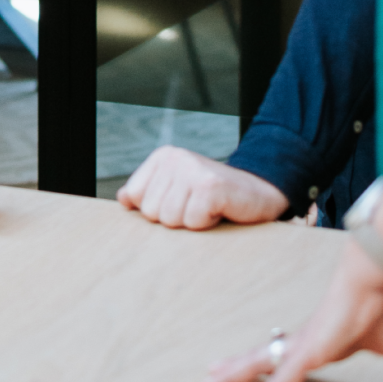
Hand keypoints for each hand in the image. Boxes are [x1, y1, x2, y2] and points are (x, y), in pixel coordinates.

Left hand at [119, 147, 288, 227]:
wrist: (259, 192)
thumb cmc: (215, 197)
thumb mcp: (178, 190)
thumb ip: (148, 193)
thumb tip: (122, 200)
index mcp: (162, 157)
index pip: (133, 197)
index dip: (156, 211)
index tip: (180, 202)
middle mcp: (174, 158)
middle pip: (151, 213)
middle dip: (175, 218)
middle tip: (197, 206)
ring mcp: (192, 169)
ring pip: (170, 220)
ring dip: (192, 222)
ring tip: (208, 208)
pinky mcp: (210, 186)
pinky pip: (193, 222)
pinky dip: (208, 224)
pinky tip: (220, 210)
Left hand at [204, 241, 382, 381]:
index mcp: (327, 340)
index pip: (294, 357)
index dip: (277, 367)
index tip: (262, 373)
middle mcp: (309, 341)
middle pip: (266, 357)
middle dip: (240, 368)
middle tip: (214, 376)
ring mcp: (306, 345)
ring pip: (261, 365)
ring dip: (236, 376)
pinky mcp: (310, 351)